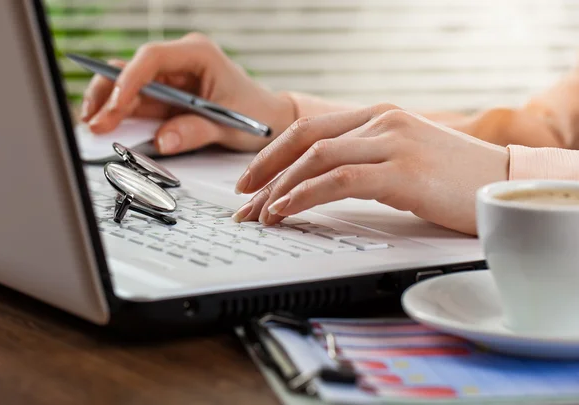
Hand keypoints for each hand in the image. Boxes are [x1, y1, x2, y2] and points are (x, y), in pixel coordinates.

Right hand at [81, 33, 295, 153]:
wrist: (270, 120)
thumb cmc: (257, 114)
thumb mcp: (228, 125)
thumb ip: (195, 131)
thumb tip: (162, 140)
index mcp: (198, 54)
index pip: (153, 57)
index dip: (129, 79)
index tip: (115, 103)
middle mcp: (180, 62)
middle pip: (133, 70)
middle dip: (111, 95)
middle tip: (95, 122)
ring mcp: (172, 79)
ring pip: (130, 85)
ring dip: (110, 105)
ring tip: (93, 126)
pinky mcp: (168, 96)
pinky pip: (139, 102)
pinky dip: (122, 114)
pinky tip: (106, 124)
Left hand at [232, 105, 509, 234]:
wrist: (507, 184)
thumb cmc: (455, 178)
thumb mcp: (403, 158)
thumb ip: (366, 159)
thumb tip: (321, 181)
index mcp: (379, 116)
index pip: (311, 129)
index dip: (274, 153)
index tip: (251, 179)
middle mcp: (382, 122)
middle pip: (305, 140)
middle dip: (266, 172)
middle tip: (243, 201)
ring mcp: (392, 142)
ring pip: (316, 159)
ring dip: (279, 189)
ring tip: (258, 214)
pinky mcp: (402, 171)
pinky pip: (339, 181)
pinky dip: (305, 195)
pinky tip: (285, 211)